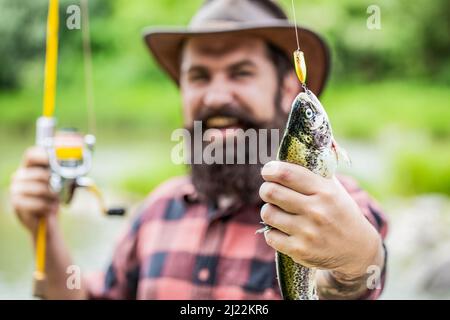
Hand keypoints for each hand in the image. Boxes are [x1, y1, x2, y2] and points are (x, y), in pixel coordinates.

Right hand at [10, 147, 58, 234]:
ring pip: (40, 189)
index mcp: (30, 167)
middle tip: (60, 189)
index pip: (31, 155)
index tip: (54, 159)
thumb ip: (64, 173)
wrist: (45, 218)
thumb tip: (76, 168)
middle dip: (54, 182)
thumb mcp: (60, 183)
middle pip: (39, 174)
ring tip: (54, 200)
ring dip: (52, 196)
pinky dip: (47, 207)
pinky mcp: (16, 203)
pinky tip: (49, 208)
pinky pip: (37, 203)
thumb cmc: (53, 197)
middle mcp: (20, 175)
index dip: (43, 155)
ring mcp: (15, 189)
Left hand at [259, 160, 382, 279]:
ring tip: (277, 211)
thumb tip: (286, 157)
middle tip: (269, 191)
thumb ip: (313, 173)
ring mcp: (307, 232)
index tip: (268, 171)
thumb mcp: (334, 189)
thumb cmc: (339, 212)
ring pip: (268, 213)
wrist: (357, 250)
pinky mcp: (300, 250)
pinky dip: (273, 232)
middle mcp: (316, 210)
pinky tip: (282, 230)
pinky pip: (270, 235)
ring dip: (269, 210)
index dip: (271, 170)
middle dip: (266, 189)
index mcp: (325, 191)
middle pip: (271, 192)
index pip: (286, 174)